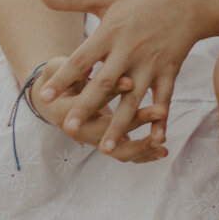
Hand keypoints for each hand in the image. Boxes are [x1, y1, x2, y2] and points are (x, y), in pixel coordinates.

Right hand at [24, 58, 167, 163]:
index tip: (131, 81)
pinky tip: (164, 151)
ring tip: (163, 139)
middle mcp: (79, 131)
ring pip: (119, 151)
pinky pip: (127, 153)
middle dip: (136, 120)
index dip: (110, 92)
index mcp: (65, 111)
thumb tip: (96, 65)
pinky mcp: (108, 143)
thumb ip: (77, 67)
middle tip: (161, 110)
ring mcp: (95, 140)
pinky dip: (145, 154)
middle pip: (108, 132)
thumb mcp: (64, 68)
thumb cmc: (61, 77)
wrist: (54, 98)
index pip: (89, 104)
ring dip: (143, 146)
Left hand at [39, 0, 203, 154]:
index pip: (82, 60)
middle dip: (87, 107)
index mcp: (111, 34)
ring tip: (105, 147)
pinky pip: (164, 98)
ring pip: (133, 99)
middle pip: (105, 84)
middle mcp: (130, 51)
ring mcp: (151, 63)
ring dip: (120, 124)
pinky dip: (160, 119)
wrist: (190, 1)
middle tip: (68, 128)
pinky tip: (155, 139)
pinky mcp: (170, 70)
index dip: (63, 79)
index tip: (44, 97)